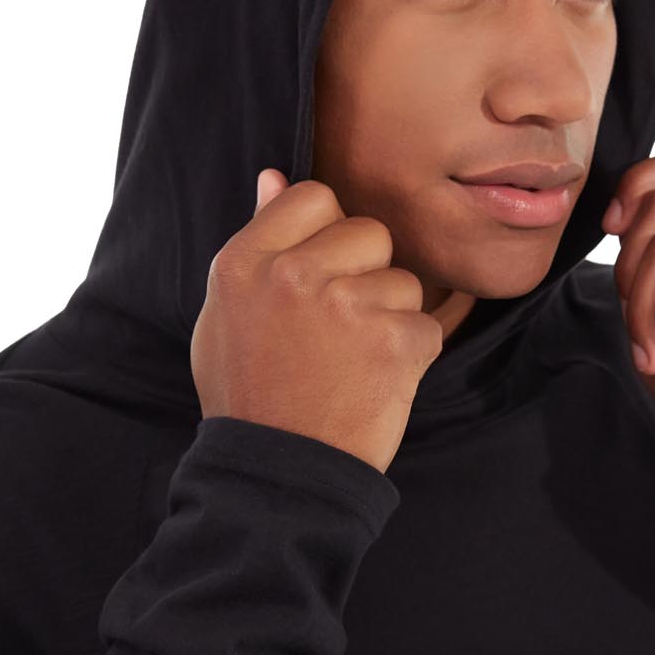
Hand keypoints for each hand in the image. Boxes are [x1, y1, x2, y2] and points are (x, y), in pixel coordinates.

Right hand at [190, 168, 442, 473]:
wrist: (280, 477)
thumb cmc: (251, 394)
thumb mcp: (227, 314)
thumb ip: (257, 242)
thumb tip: (275, 177)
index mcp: (245, 261)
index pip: (313, 196)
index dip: (327, 233)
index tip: (321, 273)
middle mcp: (292, 274)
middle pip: (369, 232)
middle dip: (366, 273)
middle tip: (337, 329)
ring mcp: (345, 306)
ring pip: (404, 280)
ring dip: (391, 317)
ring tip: (352, 362)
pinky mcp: (394, 340)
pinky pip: (426, 324)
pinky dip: (411, 356)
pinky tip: (375, 382)